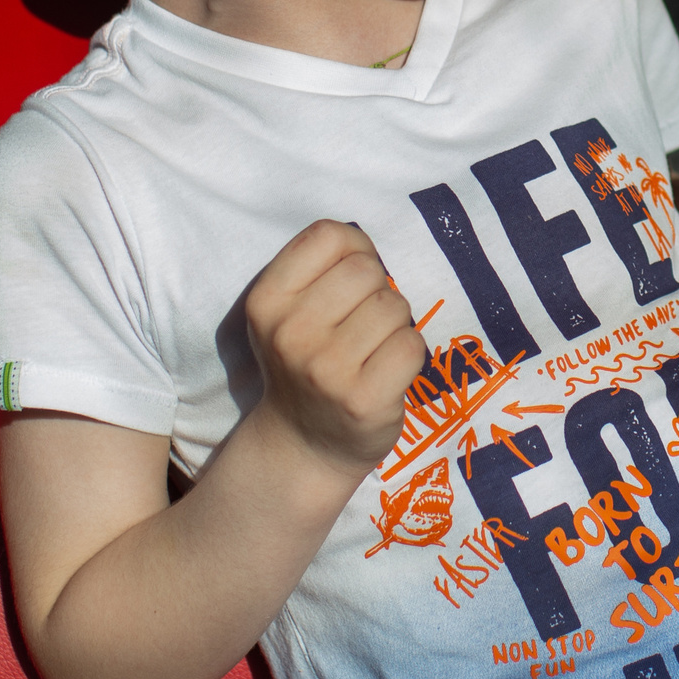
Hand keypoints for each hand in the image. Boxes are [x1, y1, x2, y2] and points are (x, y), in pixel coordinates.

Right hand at [244, 219, 426, 476]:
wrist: (303, 444)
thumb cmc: (308, 360)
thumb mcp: (290, 309)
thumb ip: (323, 267)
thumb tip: (367, 246)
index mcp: (266, 301)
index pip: (328, 234)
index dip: (353, 250)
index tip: (348, 284)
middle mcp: (289, 333)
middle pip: (366, 269)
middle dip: (376, 290)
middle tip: (360, 326)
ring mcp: (326, 370)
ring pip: (394, 305)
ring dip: (394, 325)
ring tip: (370, 352)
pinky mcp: (364, 399)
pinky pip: (412, 344)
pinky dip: (409, 355)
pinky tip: (384, 374)